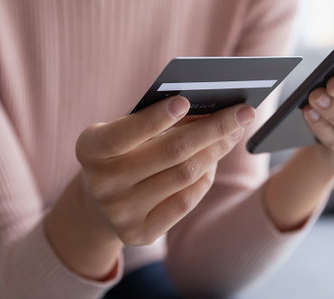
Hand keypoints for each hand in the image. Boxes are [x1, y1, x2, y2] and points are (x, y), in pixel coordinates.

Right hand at [75, 96, 255, 245]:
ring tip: (233, 133)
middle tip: (243, 112)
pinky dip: (205, 178)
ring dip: (216, 151)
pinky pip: (186, 202)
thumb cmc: (120, 152)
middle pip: (170, 153)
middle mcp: (101, 184)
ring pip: (184, 176)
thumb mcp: (124, 131)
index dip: (154, 118)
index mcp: (90, 150)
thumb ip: (155, 119)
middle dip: (213, 129)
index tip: (185, 101)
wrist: (97, 204)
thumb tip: (208, 109)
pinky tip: (214, 161)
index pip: (123, 133)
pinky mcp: (139, 233)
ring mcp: (120, 212)